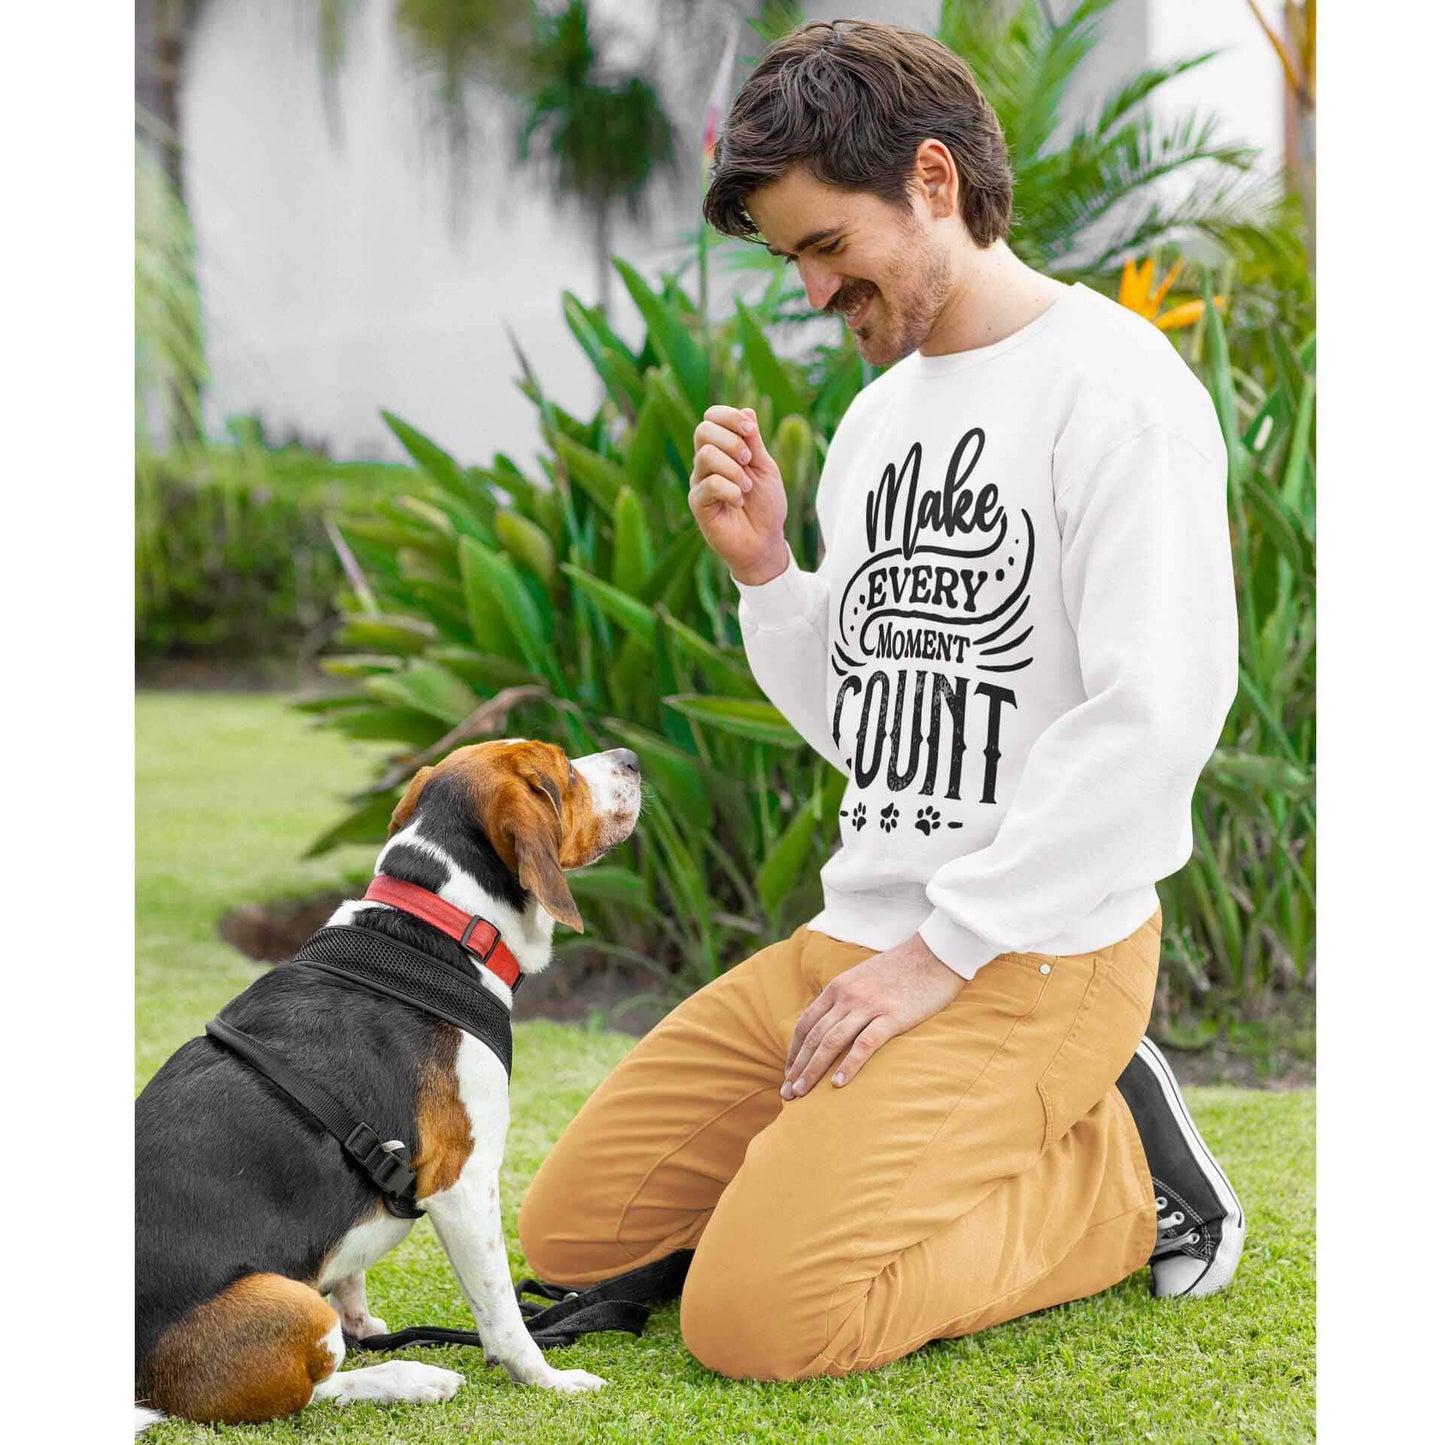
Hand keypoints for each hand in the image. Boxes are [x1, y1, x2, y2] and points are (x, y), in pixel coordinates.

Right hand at [689, 405, 789, 584]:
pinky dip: (730, 489)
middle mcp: (706, 464)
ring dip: (734, 469)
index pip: (711, 418)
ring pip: (705, 455)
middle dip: (732, 440)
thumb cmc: (766, 506)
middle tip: (749, 460)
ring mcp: (700, 483)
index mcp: (722, 450)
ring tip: (747, 487)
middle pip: (703, 430)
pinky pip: (708, 484)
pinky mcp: (698, 504)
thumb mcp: (765, 467)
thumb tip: (747, 409)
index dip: (729, 416)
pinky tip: (740, 501)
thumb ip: (754, 442)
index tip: (751, 430)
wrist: (764, 542)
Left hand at [782, 933, 963, 1097]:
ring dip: (813, 1070)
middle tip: (787, 1094)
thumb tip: (833, 1023)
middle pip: (813, 1036)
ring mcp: (868, 1006)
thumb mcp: (863, 977)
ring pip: (831, 1042)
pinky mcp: (892, 1016)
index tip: (788, 1073)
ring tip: (801, 1094)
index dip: (793, 1051)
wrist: (934, 954)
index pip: (805, 1024)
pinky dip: (848, 1065)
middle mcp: (847, 996)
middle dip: (797, 1067)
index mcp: (837, 987)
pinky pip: (864, 1044)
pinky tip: (837, 1084)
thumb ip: (846, 998)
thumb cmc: (901, 970)